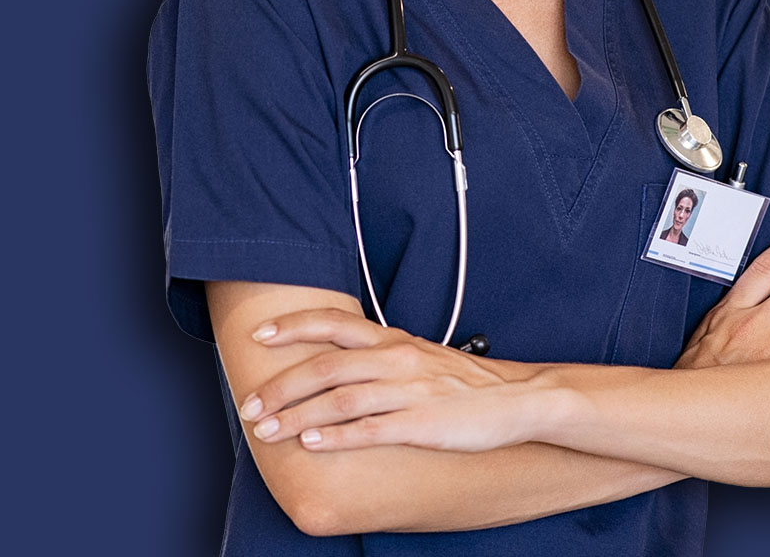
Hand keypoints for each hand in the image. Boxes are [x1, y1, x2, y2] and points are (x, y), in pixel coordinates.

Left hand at [236, 309, 541, 452]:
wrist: (519, 399)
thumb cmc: (467, 383)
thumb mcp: (420, 356)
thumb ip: (381, 355)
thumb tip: (339, 364)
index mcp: (393, 340)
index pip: (332, 324)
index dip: (292, 327)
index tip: (259, 335)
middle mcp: (396, 358)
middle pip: (324, 366)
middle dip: (280, 387)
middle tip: (250, 406)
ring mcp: (409, 390)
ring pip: (339, 399)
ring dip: (296, 416)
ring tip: (268, 431)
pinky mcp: (422, 424)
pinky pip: (370, 429)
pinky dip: (336, 437)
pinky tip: (312, 444)